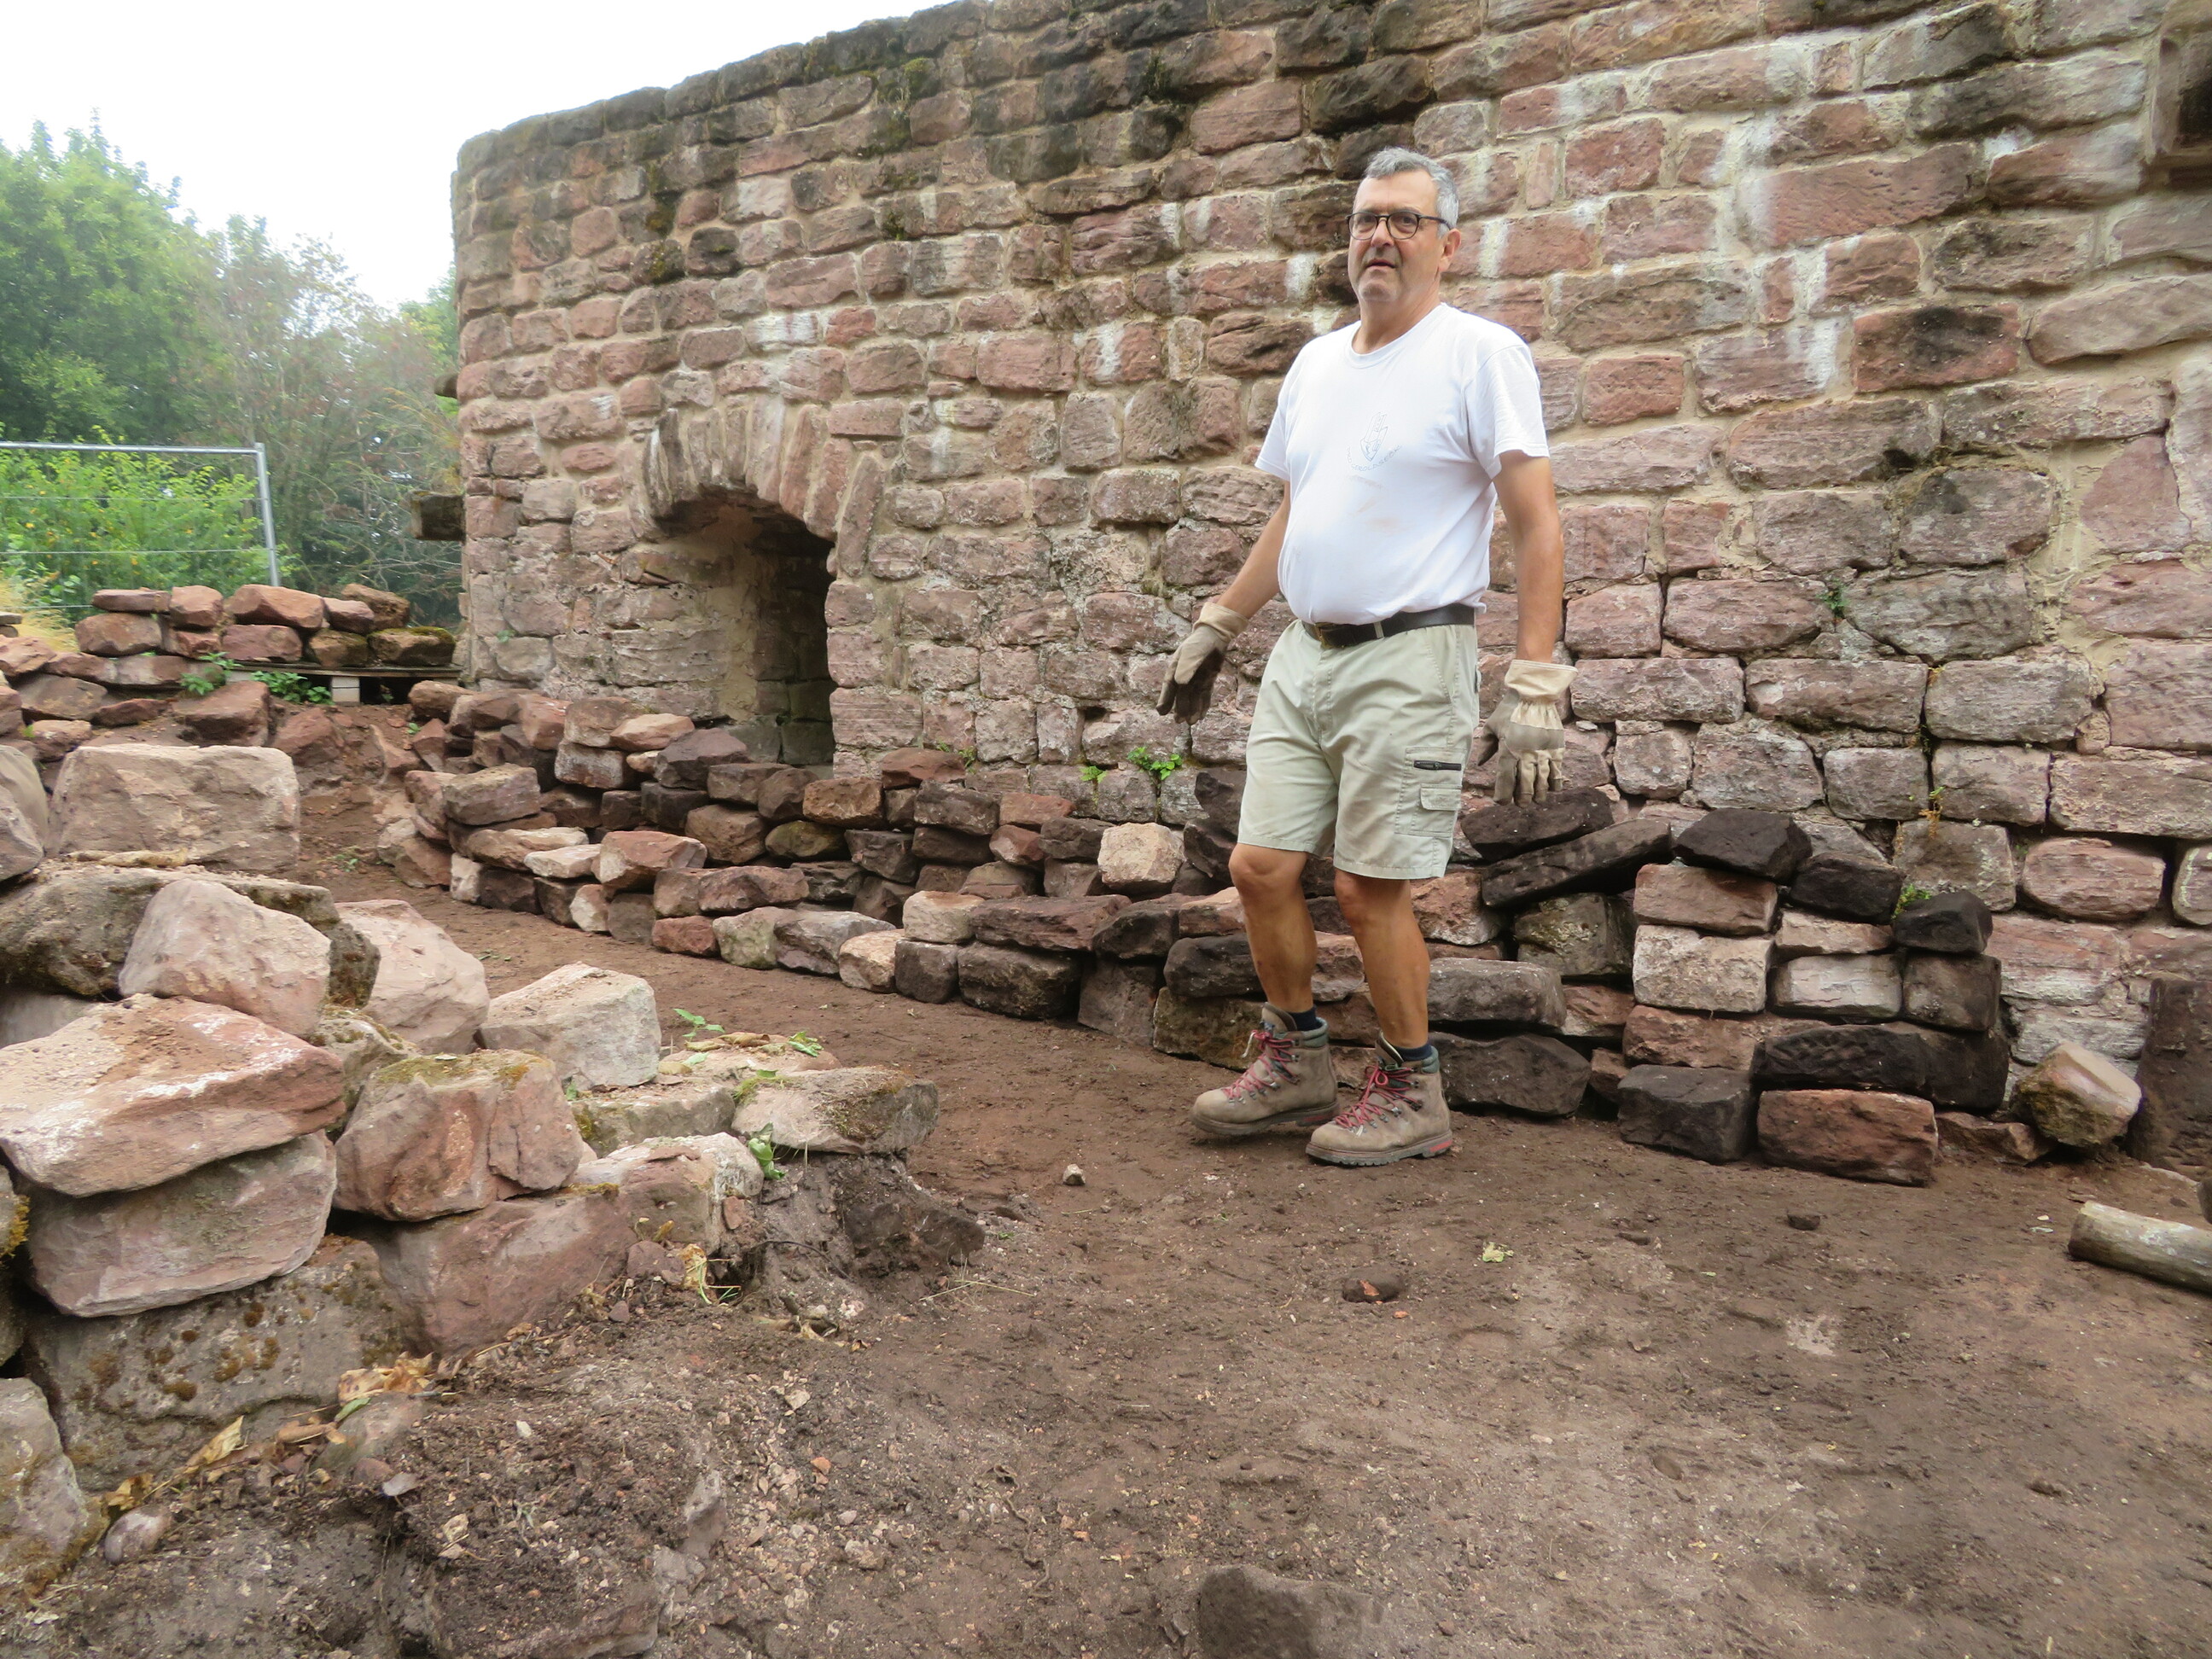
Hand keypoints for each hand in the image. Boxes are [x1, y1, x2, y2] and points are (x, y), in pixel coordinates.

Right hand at [1156, 602, 1247, 722]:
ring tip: (1191, 723)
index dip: (1165, 699)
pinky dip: (1203, 706)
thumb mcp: (1193, 652)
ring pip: (1193, 697)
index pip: (1169, 686)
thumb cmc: (1200, 642)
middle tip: (1180, 721)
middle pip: (1181, 695)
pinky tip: (1201, 716)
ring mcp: (1196, 678)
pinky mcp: (1207, 680)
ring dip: (1192, 710)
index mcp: (1176, 668)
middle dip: (1180, 708)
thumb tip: (1180, 683)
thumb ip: (1187, 667)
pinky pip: (1204, 695)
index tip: (1161, 712)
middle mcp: (1184, 675)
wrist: (1215, 636)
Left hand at [1488, 659, 1576, 804]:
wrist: (1534, 694)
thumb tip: (1480, 763)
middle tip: (1519, 804)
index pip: (1505, 779)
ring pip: (1541, 781)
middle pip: (1524, 784)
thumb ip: (1486, 746)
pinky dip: (1555, 782)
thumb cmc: (1509, 709)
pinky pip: (1557, 770)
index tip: (1500, 802)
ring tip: (1535, 800)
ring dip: (1538, 794)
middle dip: (1521, 798)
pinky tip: (1552, 789)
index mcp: (1508, 749)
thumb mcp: (1492, 726)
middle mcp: (1526, 753)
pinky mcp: (1556, 748)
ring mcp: (1543, 752)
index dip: (1502, 794)